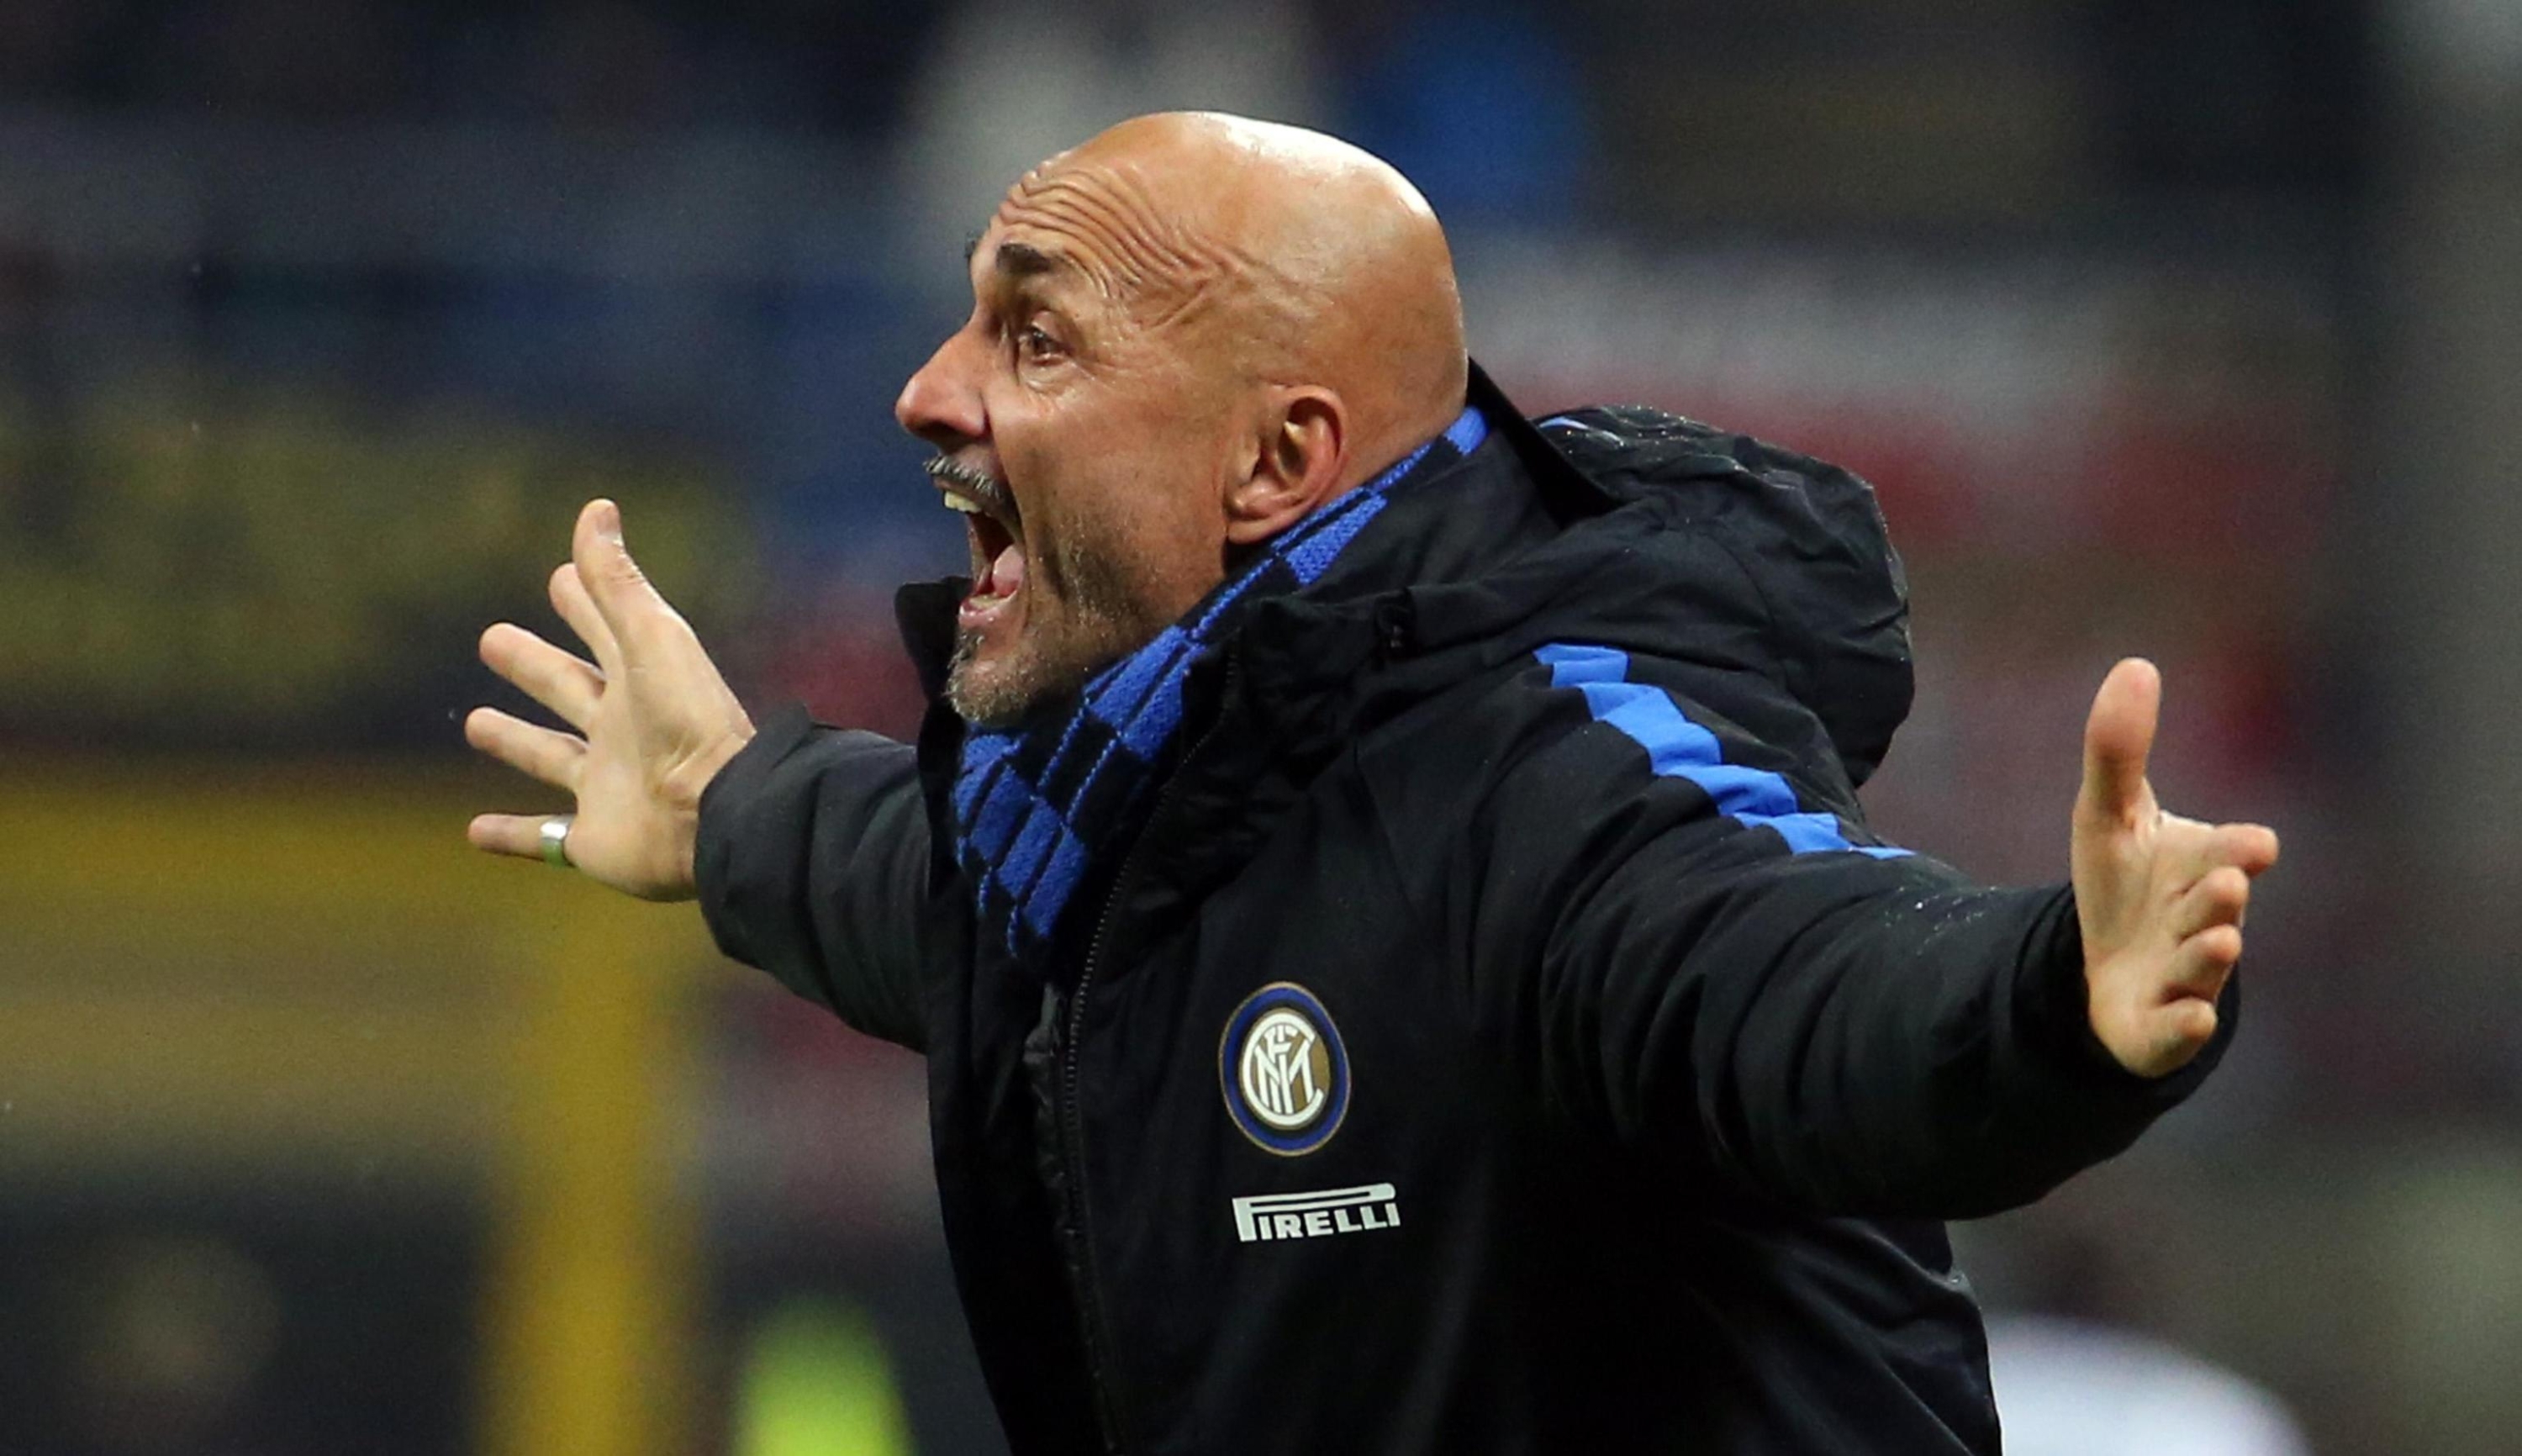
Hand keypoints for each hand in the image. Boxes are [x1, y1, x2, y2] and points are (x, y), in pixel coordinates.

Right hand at [465, 499, 754, 900]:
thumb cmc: (689, 720)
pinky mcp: (595, 840)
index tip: (562, 574)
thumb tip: (597, 507)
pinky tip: (472, 832)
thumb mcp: (652, 638)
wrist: (719, 812)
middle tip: (493, 639)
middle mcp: (622, 731)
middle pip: (568, 688)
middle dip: (535, 664)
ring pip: (551, 758)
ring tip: (475, 724)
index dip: (582, 600)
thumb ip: (617, 581)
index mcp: (640, 680)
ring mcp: (607, 786)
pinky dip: (511, 835)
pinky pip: (545, 838)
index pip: (605, 629)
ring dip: (516, 742)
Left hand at [2072, 658, 2280, 1077]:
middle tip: (2226, 882)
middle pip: (2215, 906)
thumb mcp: (2107, 814)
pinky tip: (2189, 1017)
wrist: (2106, 970)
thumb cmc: (2123, 885)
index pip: (2230, 852)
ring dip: (2211, 952)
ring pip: (2203, 965)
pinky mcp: (2159, 1024)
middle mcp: (2202, 920)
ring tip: (2221, 938)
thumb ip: (2118, 748)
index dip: (2240, 848)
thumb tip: (2136, 664)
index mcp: (2201, 866)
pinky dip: (2183, 1025)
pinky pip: (2175, 1029)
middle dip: (2221, 895)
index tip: (2253, 845)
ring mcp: (2185, 974)